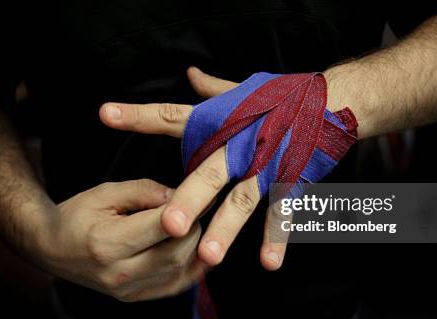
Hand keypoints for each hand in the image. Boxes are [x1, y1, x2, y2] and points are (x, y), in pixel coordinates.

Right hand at [32, 179, 204, 301]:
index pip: (162, 226)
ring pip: (180, 270)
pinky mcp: (135, 297)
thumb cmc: (77, 215)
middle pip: (176, 252)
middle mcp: (118, 273)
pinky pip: (175, 285)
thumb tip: (182, 195)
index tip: (199, 192)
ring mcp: (127, 290)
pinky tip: (193, 247)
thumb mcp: (106, 192)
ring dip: (195, 246)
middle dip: (194, 227)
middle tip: (196, 207)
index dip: (188, 207)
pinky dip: (191, 265)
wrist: (51, 247)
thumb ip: (145, 191)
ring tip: (192, 223)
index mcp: (107, 243)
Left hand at [99, 67, 287, 270]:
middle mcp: (240, 143)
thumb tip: (189, 73)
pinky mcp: (291, 181)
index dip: (138, 116)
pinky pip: (283, 213)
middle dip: (190, 198)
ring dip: (227, 228)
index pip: (172, 116)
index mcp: (221, 120)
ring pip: (243, 199)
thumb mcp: (244, 88)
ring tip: (208, 256)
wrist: (331, 101)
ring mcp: (266, 164)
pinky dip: (277, 238)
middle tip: (170, 224)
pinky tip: (268, 263)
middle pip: (209, 171)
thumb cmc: (282, 96)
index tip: (105, 115)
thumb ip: (212, 89)